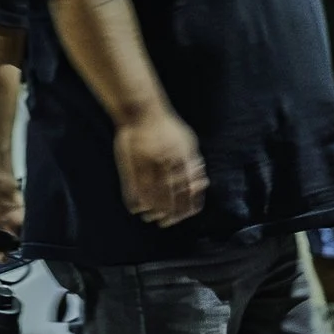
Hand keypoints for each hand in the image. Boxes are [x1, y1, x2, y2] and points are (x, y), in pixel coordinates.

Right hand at [112, 112, 206, 226]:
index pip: (189, 186)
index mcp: (183, 156)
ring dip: (153, 208)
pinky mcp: (131, 161)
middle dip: (172, 210)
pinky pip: (133, 185)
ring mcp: (148, 160)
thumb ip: (194, 164)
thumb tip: (202, 183)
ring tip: (153, 218)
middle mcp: (167, 160)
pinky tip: (136, 208)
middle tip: (169, 222)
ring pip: (152, 191)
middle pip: (172, 192)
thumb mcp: (187, 143)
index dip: (190, 202)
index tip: (190, 214)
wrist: (142, 111)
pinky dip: (135, 199)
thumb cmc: (168, 128)